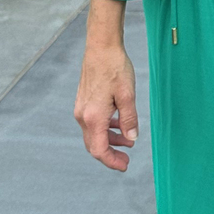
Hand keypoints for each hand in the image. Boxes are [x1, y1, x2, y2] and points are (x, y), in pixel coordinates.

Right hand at [74, 0, 137, 172]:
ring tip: (128, 142)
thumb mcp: (128, 95)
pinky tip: (119, 124)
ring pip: (94, 134)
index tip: (124, 166)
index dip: (111, 161)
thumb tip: (131, 139)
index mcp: (93, 117)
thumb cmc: (115, 68)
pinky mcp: (83, 102)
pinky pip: (93, 123)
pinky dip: (106, 128)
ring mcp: (81, 109)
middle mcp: (83, 116)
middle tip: (126, 160)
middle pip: (94, 145)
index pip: (99, 150)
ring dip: (110, 140)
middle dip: (110, 155)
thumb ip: (129, 120)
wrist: (101, 47)